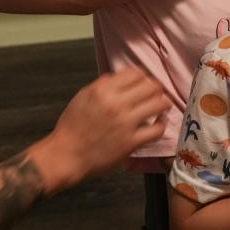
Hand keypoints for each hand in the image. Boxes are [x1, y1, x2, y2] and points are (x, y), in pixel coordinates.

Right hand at [33, 67, 169, 193]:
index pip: (135, 74)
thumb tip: (118, 77)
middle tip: (156, 93)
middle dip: (156, 88)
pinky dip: (161, 124)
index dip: (143, 76)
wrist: (67, 155)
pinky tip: (159, 123)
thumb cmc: (71, 126)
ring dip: (163, 103)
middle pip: (151, 87)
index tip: (144, 82)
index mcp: (103, 90)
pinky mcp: (131, 142)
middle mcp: (116, 104)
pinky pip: (157, 130)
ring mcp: (126, 123)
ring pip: (159, 105)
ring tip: (161, 106)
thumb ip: (101, 85)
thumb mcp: (82, 97)